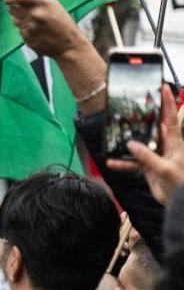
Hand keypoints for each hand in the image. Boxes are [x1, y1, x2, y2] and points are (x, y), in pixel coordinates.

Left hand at [6, 0, 105, 114]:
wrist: (73, 50)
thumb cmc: (66, 27)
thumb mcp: (55, 9)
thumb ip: (35, 3)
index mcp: (45, 3)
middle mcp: (36, 15)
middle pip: (12, 9)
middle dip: (17, 11)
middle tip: (29, 14)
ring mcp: (32, 30)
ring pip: (16, 22)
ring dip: (22, 23)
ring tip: (39, 27)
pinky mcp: (29, 41)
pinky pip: (21, 34)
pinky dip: (26, 34)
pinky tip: (40, 37)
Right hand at [110, 84, 183, 203]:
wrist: (179, 202)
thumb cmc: (179, 183)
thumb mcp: (164, 168)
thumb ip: (147, 157)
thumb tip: (131, 145)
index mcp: (175, 143)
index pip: (171, 118)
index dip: (169, 103)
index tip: (164, 87)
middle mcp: (165, 146)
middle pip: (153, 128)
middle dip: (142, 119)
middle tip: (130, 108)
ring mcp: (156, 156)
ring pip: (139, 145)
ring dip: (127, 144)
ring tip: (115, 137)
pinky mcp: (148, 167)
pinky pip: (133, 163)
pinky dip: (123, 163)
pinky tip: (112, 163)